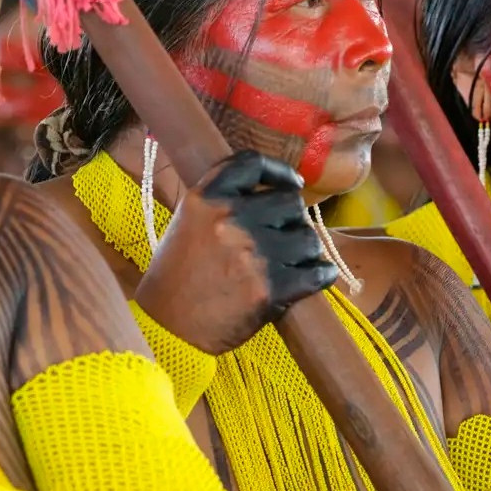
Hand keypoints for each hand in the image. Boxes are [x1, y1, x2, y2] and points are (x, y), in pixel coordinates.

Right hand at [136, 150, 337, 354]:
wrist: (168, 327)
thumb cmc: (175, 277)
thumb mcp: (187, 223)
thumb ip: (221, 204)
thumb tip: (266, 196)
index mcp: (207, 199)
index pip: (252, 163)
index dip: (279, 172)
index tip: (291, 184)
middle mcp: (232, 220)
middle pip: (290, 203)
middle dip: (293, 219)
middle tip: (287, 235)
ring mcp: (254, 254)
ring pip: (308, 238)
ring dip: (306, 249)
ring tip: (297, 260)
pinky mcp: (270, 289)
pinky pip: (316, 273)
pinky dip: (322, 274)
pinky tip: (319, 275)